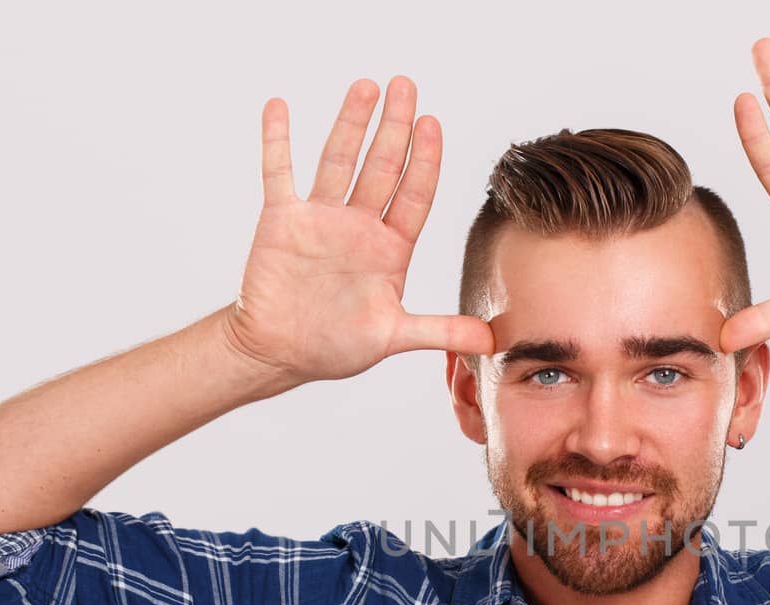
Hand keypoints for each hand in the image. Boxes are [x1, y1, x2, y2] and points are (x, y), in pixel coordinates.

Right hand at [222, 77, 494, 382]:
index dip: (424, 160)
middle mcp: (359, 227)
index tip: (432, 124)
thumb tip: (492, 341)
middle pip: (382, 167)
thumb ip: (441, 331)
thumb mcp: (394, 337)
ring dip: (352, 124)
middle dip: (395, 127)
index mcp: (390, 249)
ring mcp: (320, 219)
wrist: (279, 353)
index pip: (414, 195)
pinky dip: (277, 140)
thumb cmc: (335, 346)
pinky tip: (279, 106)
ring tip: (366, 86)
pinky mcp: (281, 220)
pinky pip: (278, 173)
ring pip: (339, 161)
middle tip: (406, 86)